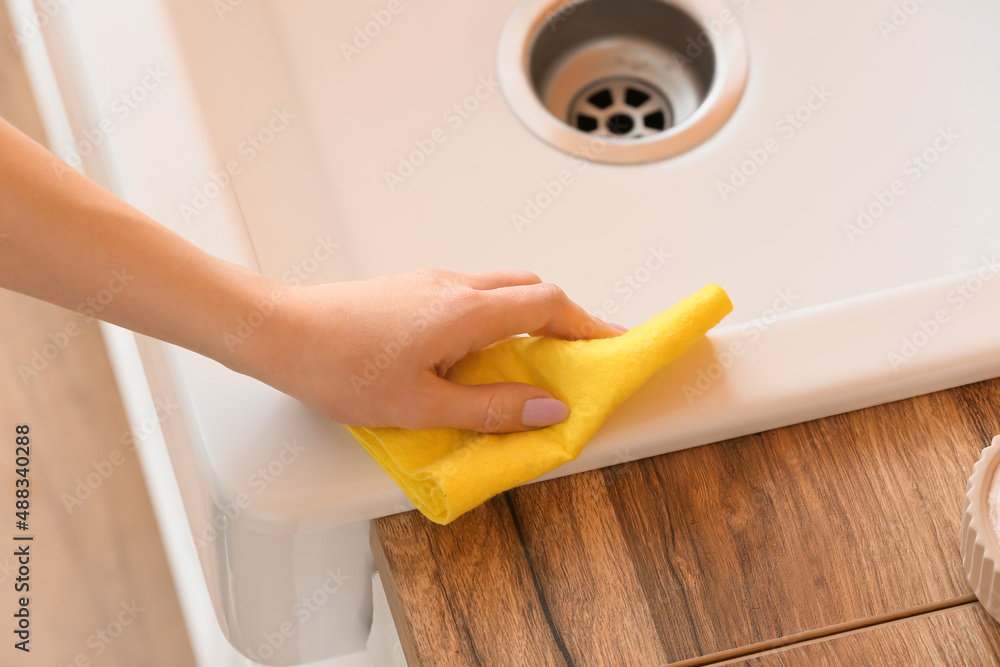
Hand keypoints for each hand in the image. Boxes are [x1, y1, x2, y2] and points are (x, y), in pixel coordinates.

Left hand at [244, 269, 624, 432]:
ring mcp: (432, 282)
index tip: (612, 344)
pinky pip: (473, 296)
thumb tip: (546, 409)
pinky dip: (496, 319)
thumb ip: (491, 408)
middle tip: (575, 358)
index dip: (588, 324)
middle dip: (563, 320)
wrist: (281, 333)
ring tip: (530, 365)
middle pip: (531, 288)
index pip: (548, 304)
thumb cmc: (340, 368)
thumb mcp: (422, 404)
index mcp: (465, 311)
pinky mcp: (413, 288)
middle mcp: (455, 286)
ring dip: (527, 319)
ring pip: (501, 290)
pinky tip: (478, 357)